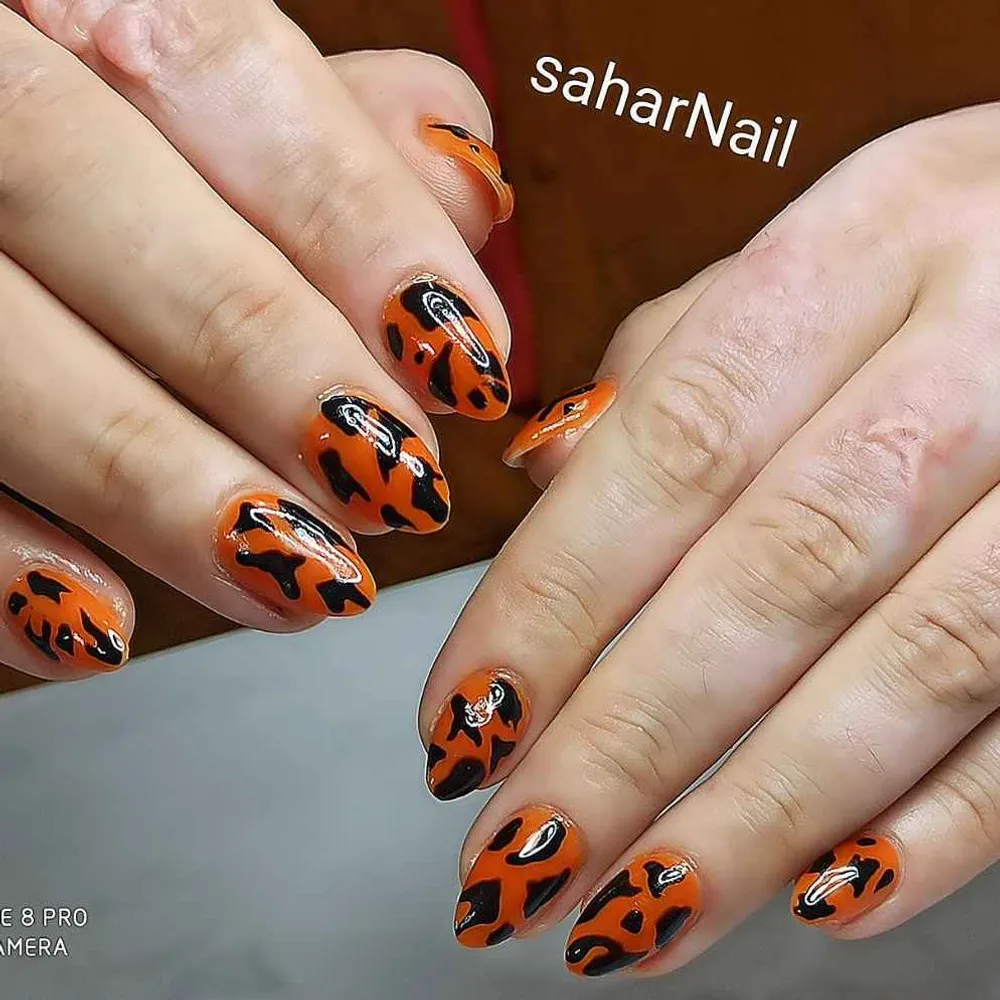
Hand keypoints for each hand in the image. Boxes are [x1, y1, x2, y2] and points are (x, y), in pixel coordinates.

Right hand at [0, 0, 513, 679]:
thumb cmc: (89, 135)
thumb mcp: (195, 84)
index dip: (355, 225)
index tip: (465, 361)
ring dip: (155, 483)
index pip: (213, 65)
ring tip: (300, 576)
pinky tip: (105, 624)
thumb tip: (465, 199)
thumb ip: (331, 131)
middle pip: (82, 192)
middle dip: (260, 359)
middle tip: (393, 486)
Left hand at [421, 102, 999, 974]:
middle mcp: (985, 342)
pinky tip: (824, 897)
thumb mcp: (809, 259)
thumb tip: (542, 479)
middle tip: (520, 858)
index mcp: (865, 243)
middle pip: (778, 571)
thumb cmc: (942, 259)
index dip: (556, 598)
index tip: (465, 724)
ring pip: (914, 663)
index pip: (674, 445)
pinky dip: (945, 824)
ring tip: (632, 913)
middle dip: (629, 740)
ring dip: (755, 814)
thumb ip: (672, 366)